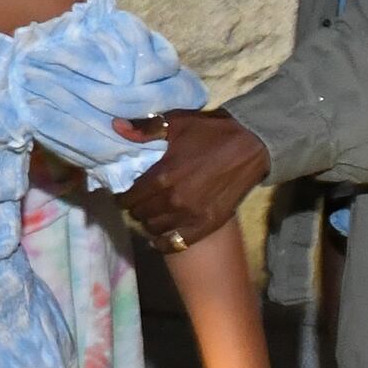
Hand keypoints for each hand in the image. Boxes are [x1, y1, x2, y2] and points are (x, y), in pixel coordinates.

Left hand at [120, 108, 267, 250]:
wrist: (252, 145)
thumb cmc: (211, 132)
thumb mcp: (176, 124)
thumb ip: (144, 129)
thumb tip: (116, 127)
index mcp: (162, 176)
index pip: (129, 197)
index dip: (123, 196)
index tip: (125, 194)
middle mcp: (174, 200)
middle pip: (140, 214)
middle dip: (136, 208)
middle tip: (140, 202)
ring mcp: (192, 215)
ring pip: (155, 228)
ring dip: (150, 222)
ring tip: (153, 214)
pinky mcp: (208, 224)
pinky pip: (177, 243)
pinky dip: (165, 242)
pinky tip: (161, 236)